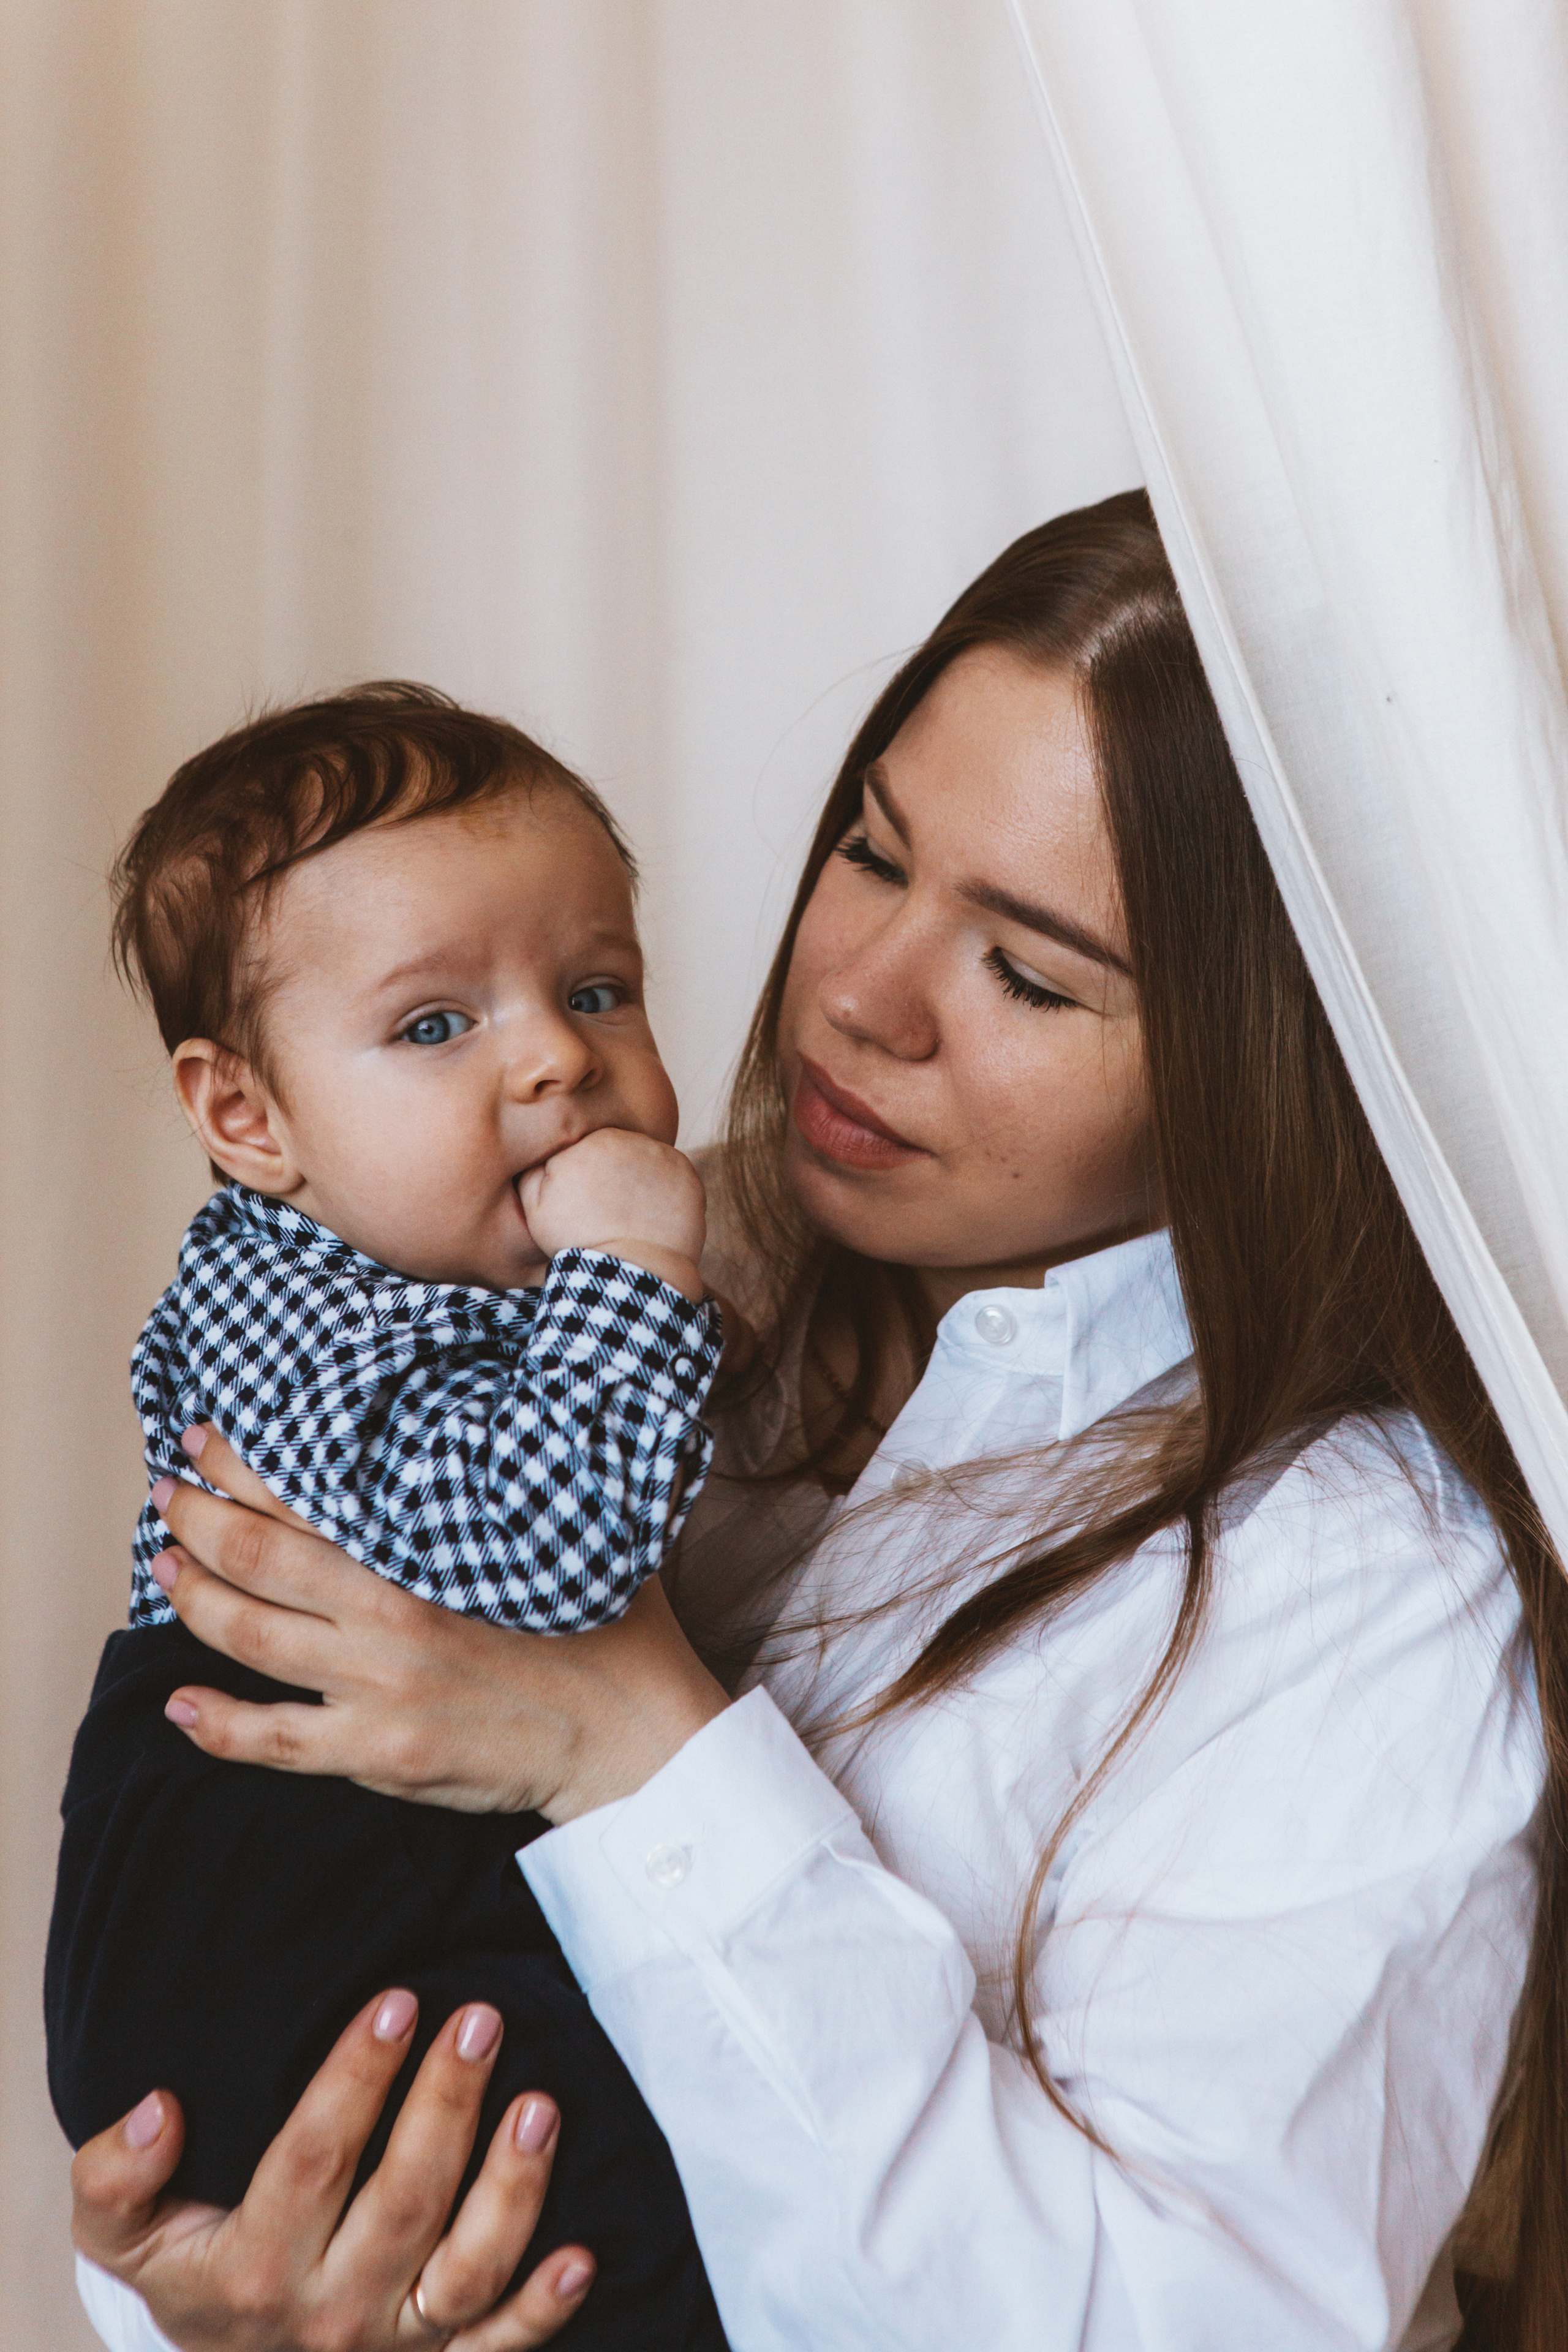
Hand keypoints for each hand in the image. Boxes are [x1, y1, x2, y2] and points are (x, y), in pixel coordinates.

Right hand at [72, 1987, 593, 2349]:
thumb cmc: (190, 2271)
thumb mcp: (123, 2234)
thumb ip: (117, 2176)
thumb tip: (158, 2108)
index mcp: (253, 2269)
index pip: (314, 2159)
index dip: (357, 2079)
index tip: (396, 2002)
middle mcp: (330, 2314)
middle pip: (403, 2200)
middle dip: (447, 2103)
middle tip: (480, 2018)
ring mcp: (395, 2347)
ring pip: (467, 2270)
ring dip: (513, 2188)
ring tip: (541, 2103)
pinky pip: (503, 2346)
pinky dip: (546, 2308)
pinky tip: (583, 2252)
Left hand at [151, 1429, 729, 1820]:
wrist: (632, 1732)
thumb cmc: (607, 1623)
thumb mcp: (564, 1526)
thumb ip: (508, 1479)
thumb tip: (484, 1410)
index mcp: (430, 1548)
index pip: (309, 1492)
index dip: (243, 1462)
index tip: (206, 1437)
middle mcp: (392, 1613)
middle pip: (258, 1556)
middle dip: (196, 1516)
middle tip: (167, 1489)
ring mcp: (378, 1687)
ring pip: (248, 1636)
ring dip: (190, 1594)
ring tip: (161, 1563)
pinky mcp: (379, 1753)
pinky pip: (273, 1741)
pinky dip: (214, 1725)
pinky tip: (177, 1705)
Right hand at [518, 1130, 705, 1301]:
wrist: (630, 1272)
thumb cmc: (577, 1242)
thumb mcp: (536, 1206)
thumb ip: (535, 1167)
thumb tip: (547, 1151)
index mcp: (593, 1141)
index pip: (586, 1148)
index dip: (583, 1176)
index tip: (584, 1202)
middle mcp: (632, 1139)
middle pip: (618, 1150)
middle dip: (613, 1174)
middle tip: (608, 1211)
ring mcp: (665, 1156)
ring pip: (646, 1160)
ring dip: (639, 1179)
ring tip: (631, 1215)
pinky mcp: (689, 1176)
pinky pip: (673, 1176)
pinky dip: (665, 1191)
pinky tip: (652, 1215)